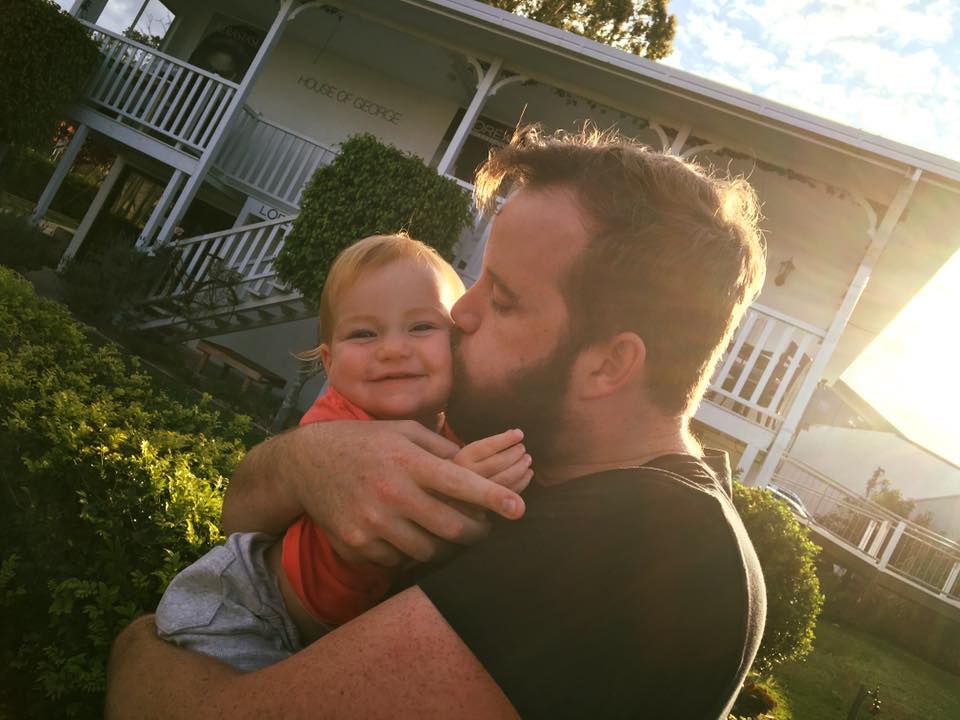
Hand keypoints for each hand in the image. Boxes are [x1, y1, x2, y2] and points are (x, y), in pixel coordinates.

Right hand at [226, 420, 528, 567]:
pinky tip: (401, 533)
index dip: (493, 497)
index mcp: (409, 461)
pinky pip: (398, 560)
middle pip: (452, 528)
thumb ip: (441, 449)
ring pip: (428, 550)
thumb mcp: (404, 431)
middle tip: (482, 529)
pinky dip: (407, 551)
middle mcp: (393, 492)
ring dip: (441, 544)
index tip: (519, 509)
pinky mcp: (357, 543)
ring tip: (439, 529)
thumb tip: (478, 466)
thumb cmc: (366, 442)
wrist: (307, 462)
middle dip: (476, 533)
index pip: (460, 483)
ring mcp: (373, 521)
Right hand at [453, 428, 532, 490]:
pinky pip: (509, 493)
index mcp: (462, 459)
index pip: (486, 447)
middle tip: (523, 448)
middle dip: (515, 454)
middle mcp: (467, 476)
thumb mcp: (469, 454)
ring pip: (505, 479)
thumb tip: (514, 434)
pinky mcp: (486, 506)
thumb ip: (488, 446)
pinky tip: (528, 474)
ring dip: (521, 467)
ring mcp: (476, 494)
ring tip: (527, 459)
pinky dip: (522, 482)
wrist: (451, 493)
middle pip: (498, 463)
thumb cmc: (466, 468)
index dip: (505, 439)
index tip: (519, 434)